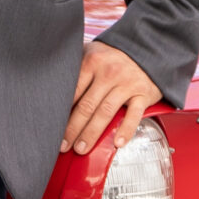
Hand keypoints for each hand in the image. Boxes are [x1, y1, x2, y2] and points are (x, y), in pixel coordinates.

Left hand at [61, 40, 162, 156]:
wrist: (148, 49)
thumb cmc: (114, 57)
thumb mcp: (93, 53)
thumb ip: (75, 66)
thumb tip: (51, 84)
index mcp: (92, 62)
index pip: (73, 91)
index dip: (61, 111)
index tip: (52, 127)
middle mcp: (109, 73)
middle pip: (87, 105)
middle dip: (73, 128)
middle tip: (63, 145)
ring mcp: (126, 84)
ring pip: (106, 112)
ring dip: (92, 133)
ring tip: (81, 148)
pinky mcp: (143, 93)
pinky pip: (134, 114)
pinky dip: (126, 130)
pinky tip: (118, 143)